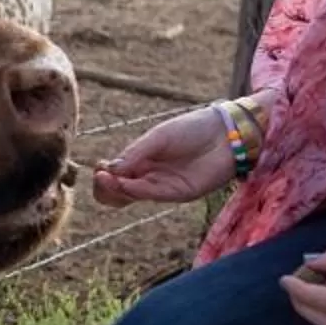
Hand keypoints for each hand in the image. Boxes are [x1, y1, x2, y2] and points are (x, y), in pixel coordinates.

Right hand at [91, 107, 237, 205]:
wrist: (226, 133)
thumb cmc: (193, 128)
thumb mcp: (159, 137)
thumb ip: (135, 153)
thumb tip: (108, 170)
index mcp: (142, 158)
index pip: (114, 174)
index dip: (103, 175)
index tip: (99, 167)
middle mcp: (149, 174)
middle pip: (118, 190)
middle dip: (104, 186)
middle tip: (100, 177)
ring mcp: (163, 185)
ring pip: (130, 196)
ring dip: (114, 189)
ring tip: (105, 178)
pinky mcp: (177, 193)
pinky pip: (150, 195)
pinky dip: (133, 190)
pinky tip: (124, 182)